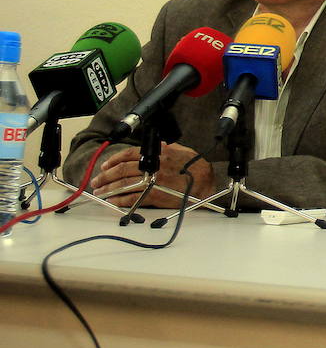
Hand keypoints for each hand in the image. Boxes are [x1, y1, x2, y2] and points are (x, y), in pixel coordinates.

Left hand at [92, 142, 213, 206]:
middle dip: (106, 176)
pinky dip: (120, 200)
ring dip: (109, 188)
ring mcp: (152, 182)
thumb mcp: (183, 151)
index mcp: (158, 154)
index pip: (129, 154)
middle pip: (122, 170)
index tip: (105, 166)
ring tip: (100, 192)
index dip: (114, 160)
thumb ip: (167, 148)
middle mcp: (153, 166)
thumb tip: (158, 146)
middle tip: (97, 181)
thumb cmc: (197, 168)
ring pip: (124, 184)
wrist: (206, 185)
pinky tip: (112, 201)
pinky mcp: (154, 196)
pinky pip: (132, 198)